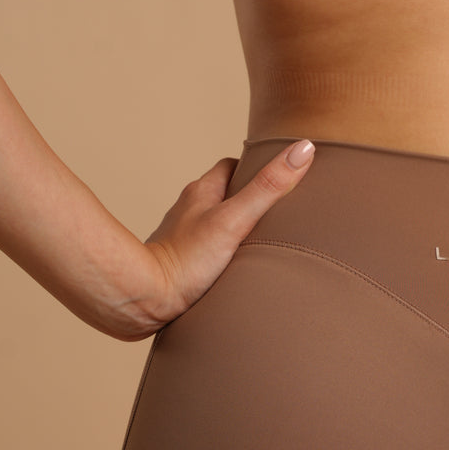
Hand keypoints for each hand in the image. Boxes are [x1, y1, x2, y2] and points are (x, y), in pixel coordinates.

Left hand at [121, 140, 315, 338]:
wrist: (146, 300)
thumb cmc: (187, 259)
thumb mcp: (236, 219)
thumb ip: (269, 187)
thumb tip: (303, 149)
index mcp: (202, 191)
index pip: (231, 166)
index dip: (254, 168)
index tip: (277, 176)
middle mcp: (189, 210)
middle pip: (223, 193)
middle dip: (248, 198)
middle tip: (276, 209)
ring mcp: (182, 236)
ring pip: (213, 222)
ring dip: (233, 227)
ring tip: (260, 240)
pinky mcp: (180, 263)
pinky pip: (205, 248)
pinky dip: (221, 251)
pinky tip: (234, 266)